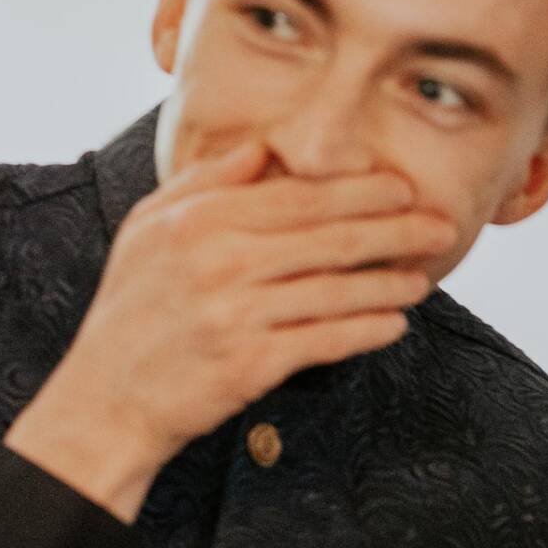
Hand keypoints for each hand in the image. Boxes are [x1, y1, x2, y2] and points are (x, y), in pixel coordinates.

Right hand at [4, 139, 456, 519]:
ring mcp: (237, 314)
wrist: (106, 399)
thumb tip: (263, 148)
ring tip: (424, 277)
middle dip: (395, 229)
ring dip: (390, 283)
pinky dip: (366, 330)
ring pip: (336, 289)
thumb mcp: (149, 229)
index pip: (298, 196)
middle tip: (441, 226)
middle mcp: (220, 262)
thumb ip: (204, 182)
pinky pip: (326, 340)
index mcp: (200, 221)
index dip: (359, 191)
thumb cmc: (132, 310)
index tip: (402, 188)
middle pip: (330, 237)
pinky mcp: (251, 364)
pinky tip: (395, 324)